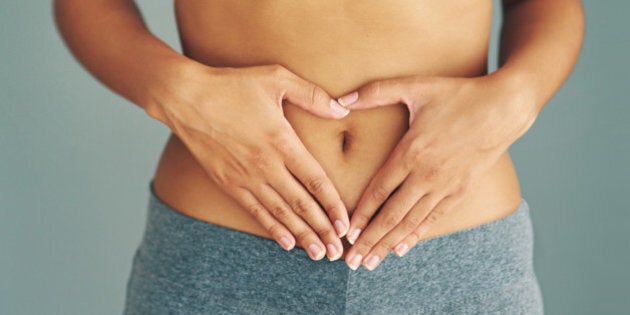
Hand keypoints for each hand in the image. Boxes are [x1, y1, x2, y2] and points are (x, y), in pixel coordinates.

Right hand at [146, 62, 351, 260]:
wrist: (185, 98)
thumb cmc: (232, 85)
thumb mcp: (276, 78)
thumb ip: (312, 95)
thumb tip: (343, 110)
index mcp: (282, 141)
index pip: (316, 180)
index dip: (333, 205)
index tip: (346, 224)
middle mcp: (266, 165)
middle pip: (302, 204)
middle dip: (322, 230)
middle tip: (338, 251)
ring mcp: (245, 177)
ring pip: (280, 213)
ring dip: (302, 236)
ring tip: (319, 254)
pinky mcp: (228, 183)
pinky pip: (255, 212)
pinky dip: (273, 229)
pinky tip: (287, 243)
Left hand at [337, 75, 534, 269]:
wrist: (504, 108)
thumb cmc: (458, 95)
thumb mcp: (416, 86)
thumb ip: (375, 91)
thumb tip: (341, 99)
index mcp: (411, 151)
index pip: (379, 191)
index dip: (361, 215)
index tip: (347, 233)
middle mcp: (426, 175)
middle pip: (391, 214)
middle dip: (370, 240)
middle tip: (351, 261)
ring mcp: (445, 186)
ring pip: (411, 222)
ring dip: (389, 244)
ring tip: (370, 263)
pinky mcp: (461, 191)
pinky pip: (434, 218)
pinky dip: (416, 235)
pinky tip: (401, 248)